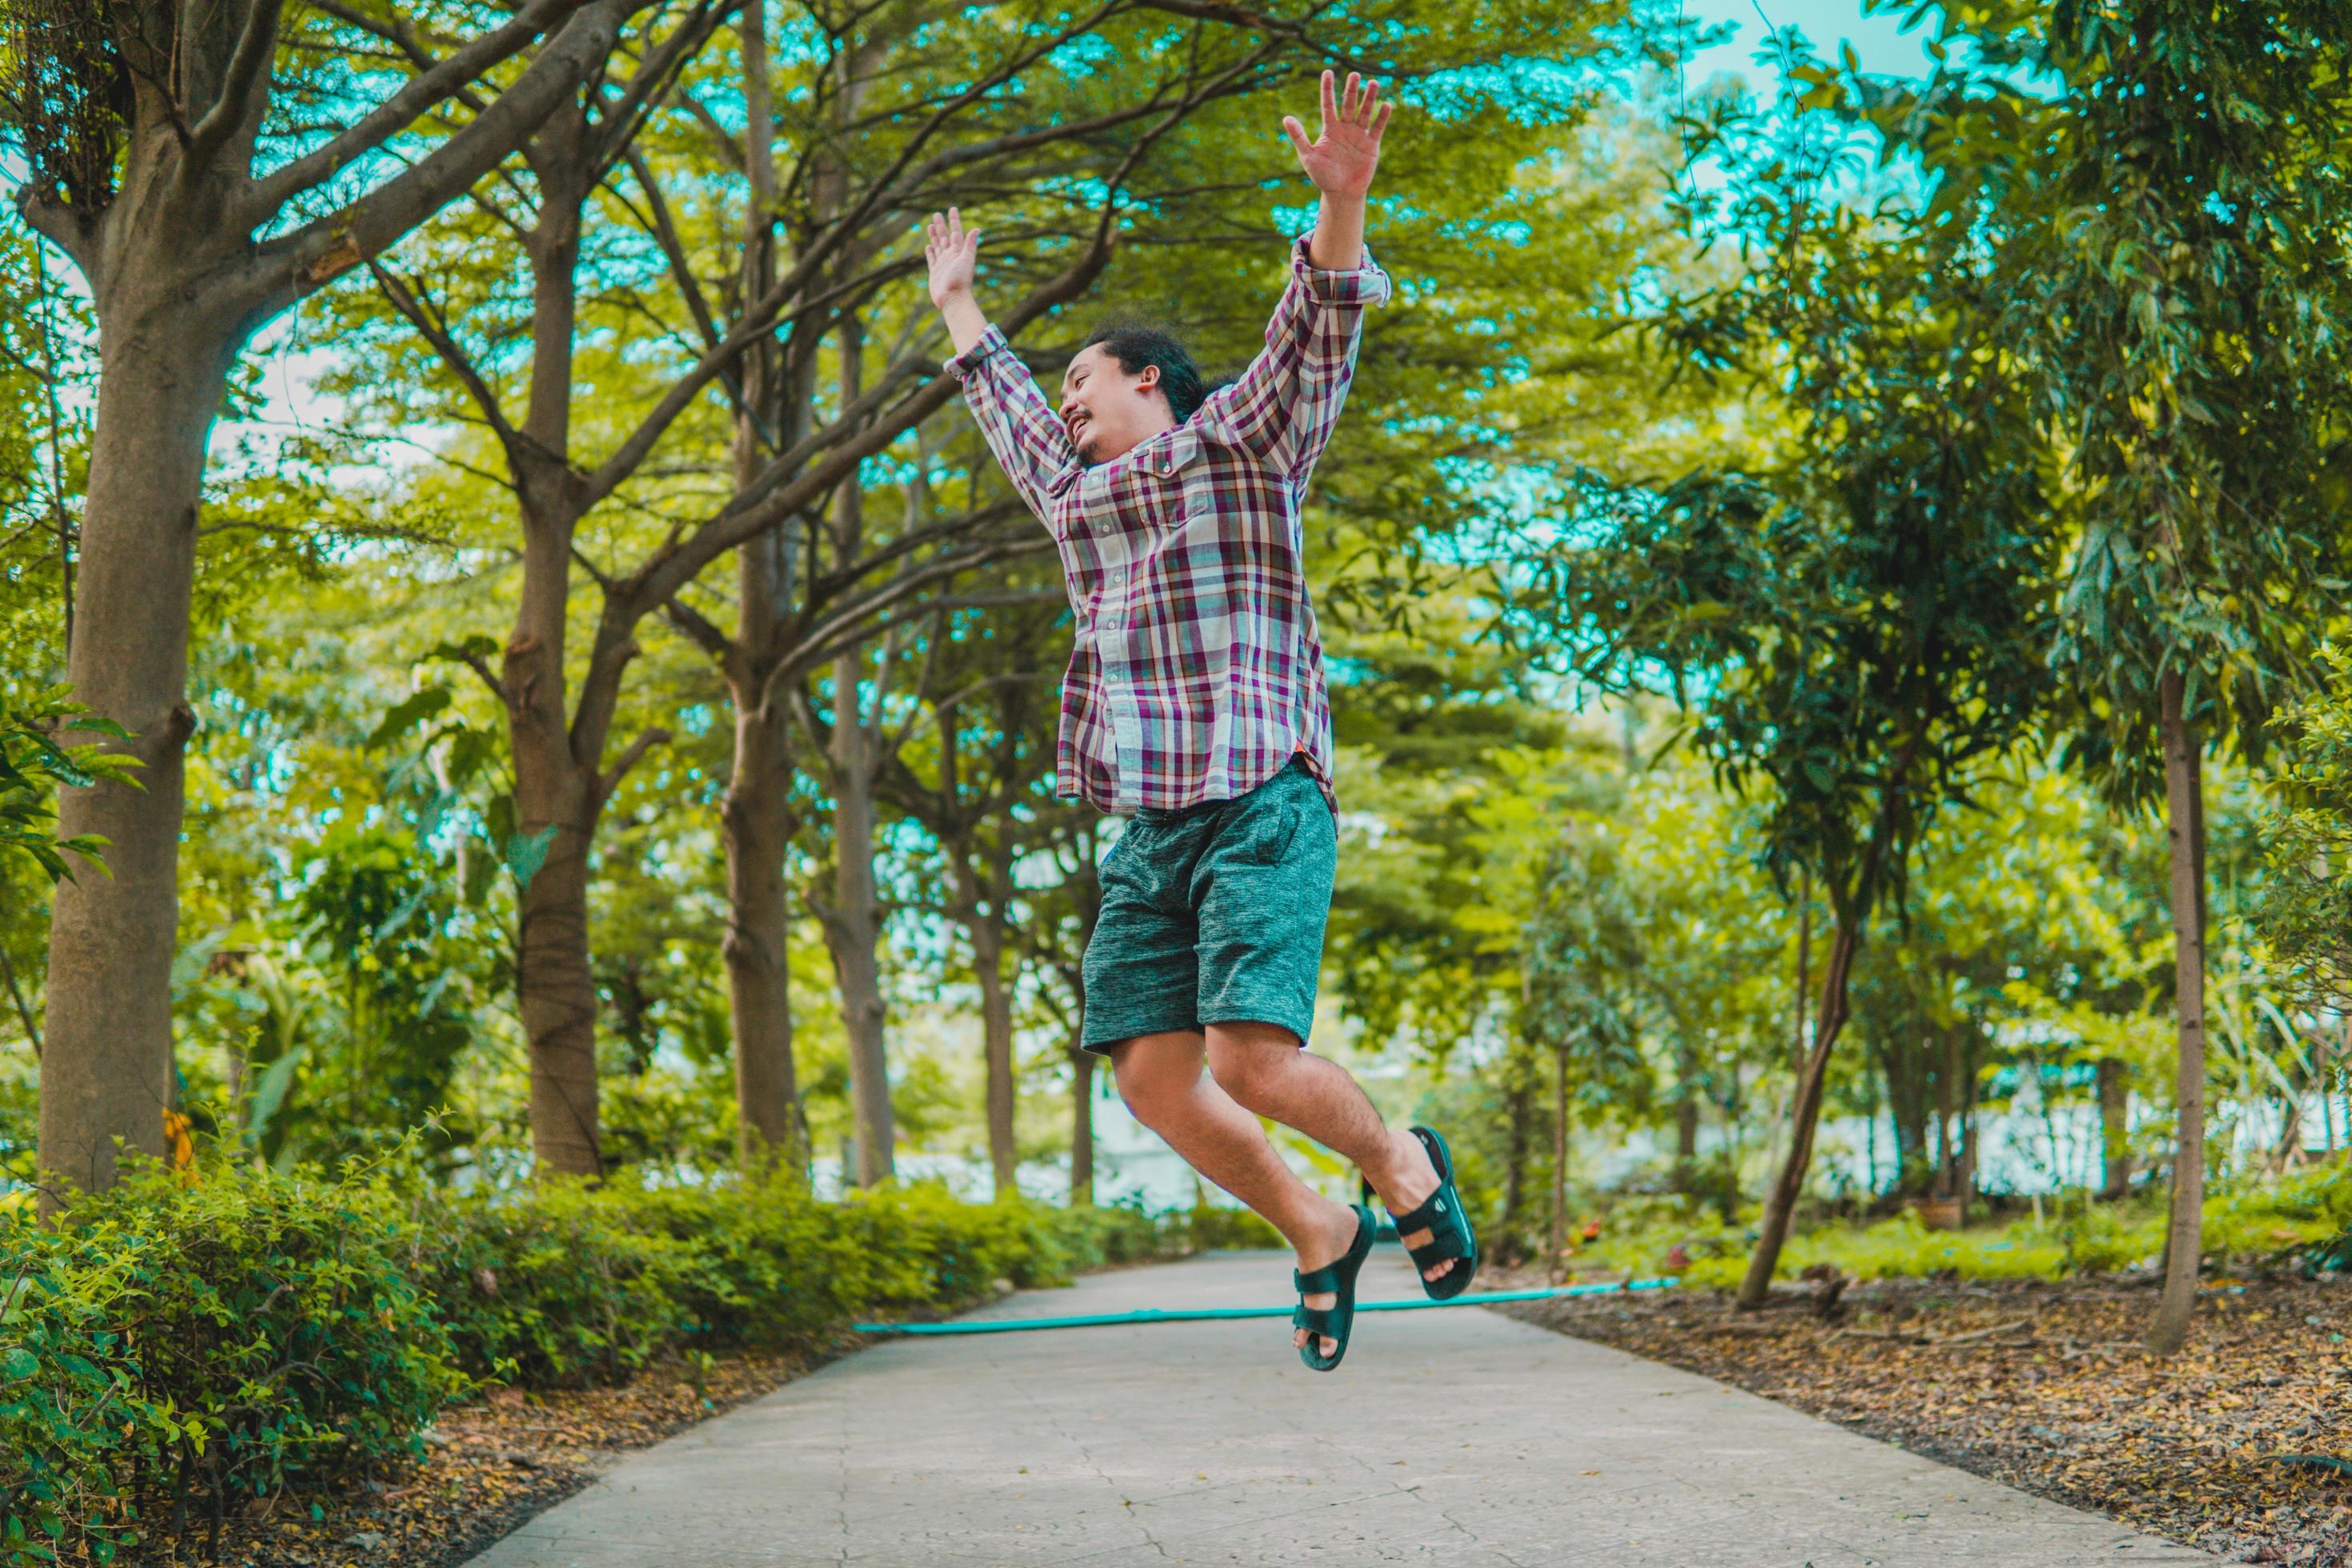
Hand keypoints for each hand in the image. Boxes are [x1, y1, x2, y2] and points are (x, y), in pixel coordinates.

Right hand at [924, 207, 979, 309]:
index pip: (956, 232)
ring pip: (937, 246)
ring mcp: (943, 264)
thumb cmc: (961, 281)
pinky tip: (928, 247)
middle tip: (936, 214)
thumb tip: (977, 229)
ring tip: (931, 226)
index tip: (953, 209)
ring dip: (934, 236)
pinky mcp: (935, 272)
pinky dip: (930, 252)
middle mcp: (950, 256)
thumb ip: (970, 245)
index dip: (954, 221)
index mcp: (958, 252)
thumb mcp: (966, 260)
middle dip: (941, 226)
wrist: (953, 299)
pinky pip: (932, 260)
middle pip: (944, 237)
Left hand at [1282, 71, 1392, 199]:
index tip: (1327, 72)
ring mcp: (1359, 136)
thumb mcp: (1308, 156)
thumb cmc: (1323, 176)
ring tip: (1373, 83)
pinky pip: (1377, 128)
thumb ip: (1299, 137)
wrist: (1341, 194)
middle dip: (1351, 90)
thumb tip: (1286, 118)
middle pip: (1349, 104)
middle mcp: (1345, 129)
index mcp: (1330, 130)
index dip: (1327, 89)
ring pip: (1365, 112)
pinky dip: (1382, 117)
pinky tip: (1386, 105)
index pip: (1328, 105)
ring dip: (1369, 98)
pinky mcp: (1371, 145)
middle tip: (1354, 74)